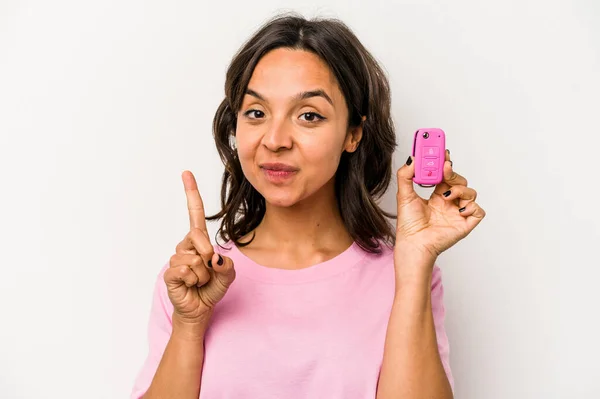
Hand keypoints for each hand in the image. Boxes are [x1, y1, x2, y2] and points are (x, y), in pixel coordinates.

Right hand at [164, 171, 235, 327]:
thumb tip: (213, 258)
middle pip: (199, 238)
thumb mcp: (228, 274)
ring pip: (194, 259)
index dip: (191, 193)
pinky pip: (185, 271)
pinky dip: (194, 281)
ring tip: (200, 281)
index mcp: (199, 240)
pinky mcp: (170, 273)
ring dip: (203, 274)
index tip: (186, 173)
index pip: (195, 213)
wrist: (201, 309)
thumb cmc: (212, 288)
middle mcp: (186, 245)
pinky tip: (191, 286)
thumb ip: (227, 265)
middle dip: (208, 256)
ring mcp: (176, 258)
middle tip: (208, 272)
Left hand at [395, 150, 485, 260]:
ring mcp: (458, 212)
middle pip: (459, 181)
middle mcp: (449, 202)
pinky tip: (457, 210)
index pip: (445, 174)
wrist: (414, 243)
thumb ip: (406, 175)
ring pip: (470, 193)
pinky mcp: (465, 224)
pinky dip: (470, 207)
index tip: (442, 152)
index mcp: (436, 195)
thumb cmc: (409, 225)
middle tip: (445, 167)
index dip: (446, 163)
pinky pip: (477, 211)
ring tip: (445, 195)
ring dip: (460, 190)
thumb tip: (412, 158)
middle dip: (453, 172)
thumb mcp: (404, 195)